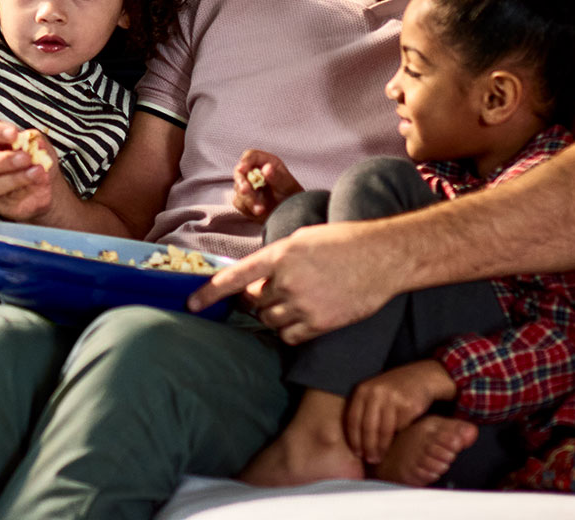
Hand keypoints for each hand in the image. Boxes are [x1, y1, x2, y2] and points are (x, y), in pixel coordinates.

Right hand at [0, 117, 64, 221]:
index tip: (14, 134)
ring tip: (38, 172)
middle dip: (4, 160)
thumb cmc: (33, 157)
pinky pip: (3, 200)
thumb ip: (36, 141)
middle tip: (26, 158)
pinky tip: (35, 186)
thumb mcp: (38, 144)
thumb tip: (36, 142)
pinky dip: (23, 192)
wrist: (41, 185)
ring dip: (17, 179)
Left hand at [186, 220, 406, 341]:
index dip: (209, 293)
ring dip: (275, 314)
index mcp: (280, 255)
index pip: (234, 278)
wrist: (383, 257)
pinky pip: (289, 336)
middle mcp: (287, 281)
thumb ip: (276, 258)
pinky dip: (290, 330)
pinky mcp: (320, 324)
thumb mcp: (303, 239)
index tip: (191, 305)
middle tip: (280, 289)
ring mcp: (303, 304)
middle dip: (260, 299)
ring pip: (270, 320)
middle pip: (254, 302)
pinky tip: (304, 316)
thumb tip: (255, 279)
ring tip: (298, 299)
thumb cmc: (344, 242)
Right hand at [230, 149, 301, 220]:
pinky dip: (248, 208)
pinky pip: (239, 202)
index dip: (245, 161)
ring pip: (239, 189)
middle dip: (242, 182)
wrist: (291, 214)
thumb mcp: (288, 186)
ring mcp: (247, 186)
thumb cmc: (291, 195)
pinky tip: (259, 212)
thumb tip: (266, 168)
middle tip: (245, 190)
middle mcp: (254, 172)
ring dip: (249, 200)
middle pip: (240, 172)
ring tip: (261, 210)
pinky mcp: (243, 200)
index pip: (251, 156)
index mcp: (266, 162)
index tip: (242, 169)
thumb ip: (277, 177)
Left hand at [345, 360, 455, 463]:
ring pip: (383, 431)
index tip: (357, 453)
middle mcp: (375, 393)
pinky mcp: (407, 406)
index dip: (354, 439)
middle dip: (367, 447)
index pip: (352, 419)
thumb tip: (354, 441)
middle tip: (369, 460)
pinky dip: (397, 437)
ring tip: (379, 457)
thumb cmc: (393, 391)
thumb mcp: (374, 393)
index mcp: (363, 390)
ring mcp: (391, 399)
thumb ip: (364, 410)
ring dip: (381, 448)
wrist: (421, 377)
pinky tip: (396, 443)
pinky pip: (400, 428)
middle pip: (367, 427)